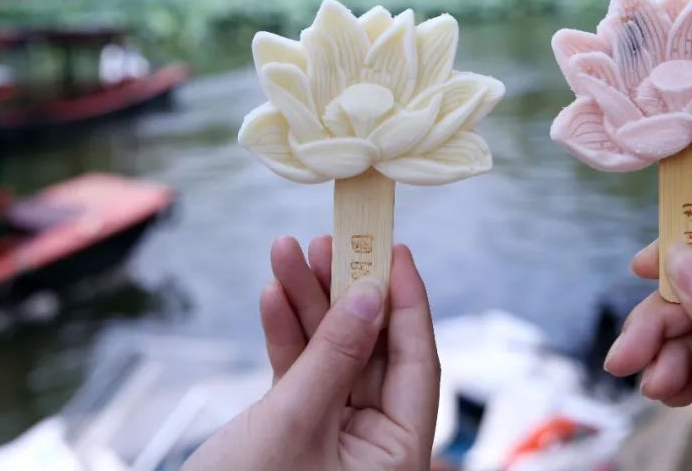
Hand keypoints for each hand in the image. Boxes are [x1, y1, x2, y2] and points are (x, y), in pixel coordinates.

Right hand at [184, 237, 439, 470]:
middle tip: (331, 241)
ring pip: (333, 354)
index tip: (396, 250)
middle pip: (372, 350)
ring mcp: (336, 437)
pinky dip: (286, 337)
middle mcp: (374, 444)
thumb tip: (371, 297)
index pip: (418, 362)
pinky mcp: (300, 431)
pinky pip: (302, 373)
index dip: (408, 301)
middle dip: (346, 292)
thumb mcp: (295, 420)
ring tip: (288, 252)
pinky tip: (273, 297)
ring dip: (309, 304)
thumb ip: (335, 355)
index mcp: (397, 453)